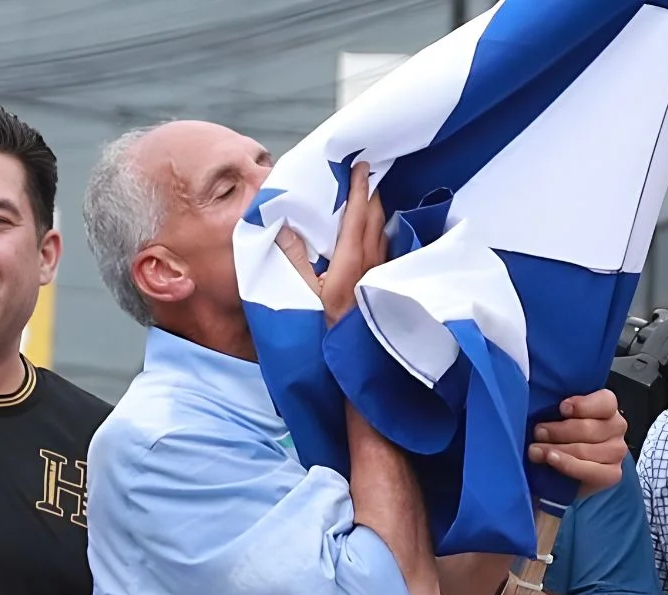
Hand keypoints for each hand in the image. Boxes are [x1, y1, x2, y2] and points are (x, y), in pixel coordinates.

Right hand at [276, 161, 385, 325]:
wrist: (353, 357)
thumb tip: (283, 227)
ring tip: (368, 192)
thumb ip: (293, 258)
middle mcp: (371, 260)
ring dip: (376, 208)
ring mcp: (380, 269)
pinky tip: (373, 227)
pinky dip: (378, 227)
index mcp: (350, 259)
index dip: (359, 187)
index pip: (358, 213)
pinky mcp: (384, 279)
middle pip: (375, 215)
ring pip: (382, 229)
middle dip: (370, 190)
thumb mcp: (302, 293)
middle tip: (364, 171)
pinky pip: (384, 244)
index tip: (359, 165)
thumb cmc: (326, 327)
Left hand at [528, 388, 626, 496]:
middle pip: (588, 428)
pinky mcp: (612, 474)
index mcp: (606, 408)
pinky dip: (568, 465)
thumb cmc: (559, 436)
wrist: (562, 470)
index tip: (561, 408)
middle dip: (558, 431)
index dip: (583, 405)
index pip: (605, 401)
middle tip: (538, 432)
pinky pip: (591, 471)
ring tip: (535, 451)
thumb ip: (559, 410)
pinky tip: (552, 460)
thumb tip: (541, 404)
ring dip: (556, 449)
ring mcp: (616, 452)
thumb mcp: (558, 417)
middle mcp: (616, 427)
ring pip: (584, 450)